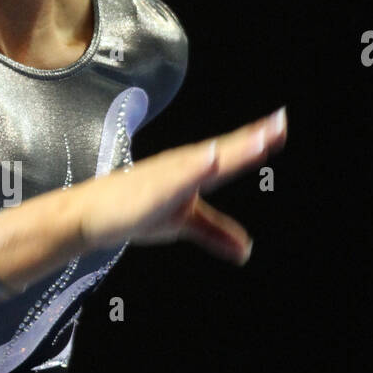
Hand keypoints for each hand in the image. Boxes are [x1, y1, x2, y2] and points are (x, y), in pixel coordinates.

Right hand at [78, 107, 287, 263]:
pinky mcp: (150, 190)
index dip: (255, 141)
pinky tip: (212, 159)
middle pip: (223, 151)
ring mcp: (167, 176)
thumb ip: (215, 233)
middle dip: (251, 138)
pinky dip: (195, 168)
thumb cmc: (133, 210)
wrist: (91, 215)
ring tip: (258, 140)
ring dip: (230, 150)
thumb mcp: (184, 223)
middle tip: (279, 123)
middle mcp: (182, 166)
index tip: (280, 127)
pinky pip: (176, 178)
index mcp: (193, 171)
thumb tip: (246, 250)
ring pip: (204, 160)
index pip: (230, 154)